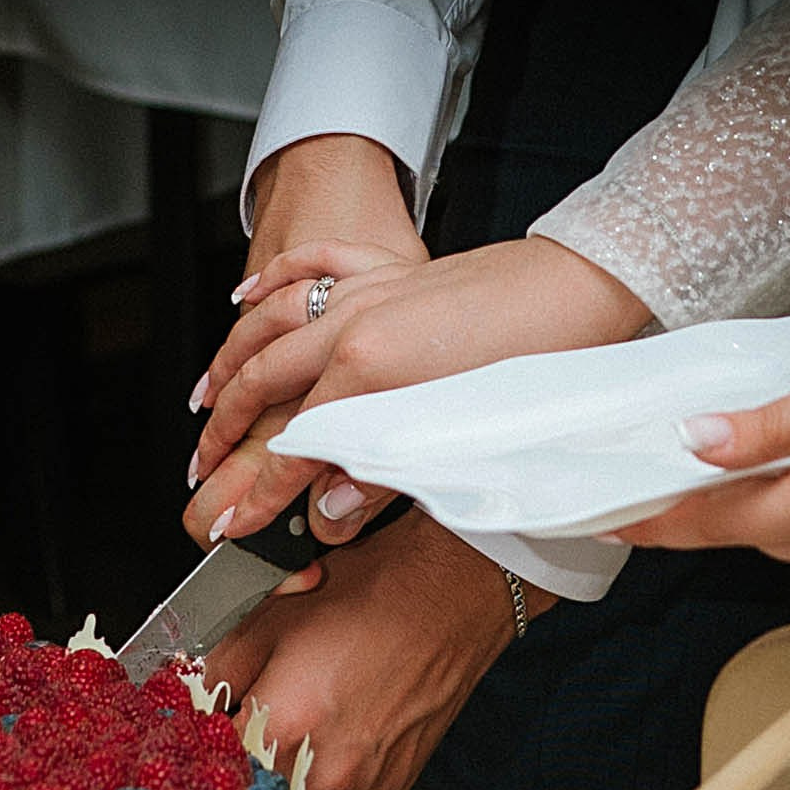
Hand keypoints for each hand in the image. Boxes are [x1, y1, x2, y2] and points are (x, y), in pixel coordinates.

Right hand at [188, 236, 651, 547]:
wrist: (586, 285)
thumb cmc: (542, 357)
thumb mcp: (464, 435)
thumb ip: (388, 475)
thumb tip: (330, 511)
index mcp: (373, 370)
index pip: (296, 445)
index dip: (262, 492)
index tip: (237, 525)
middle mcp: (356, 324)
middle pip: (265, 383)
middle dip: (226, 433)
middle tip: (203, 472)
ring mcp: (369, 291)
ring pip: (272, 324)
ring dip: (230, 363)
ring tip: (204, 402)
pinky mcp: (391, 268)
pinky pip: (313, 264)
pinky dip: (272, 281)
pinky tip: (244, 299)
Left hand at [202, 509, 553, 789]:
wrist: (449, 597)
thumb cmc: (370, 596)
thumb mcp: (268, 617)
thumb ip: (213, 669)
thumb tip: (188, 696)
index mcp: (287, 727)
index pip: (211, 762)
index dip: (198, 740)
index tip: (197, 725)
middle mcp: (325, 773)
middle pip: (248, 784)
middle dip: (239, 749)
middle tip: (250, 708)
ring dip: (280, 761)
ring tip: (302, 709)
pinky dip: (319, 767)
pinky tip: (333, 724)